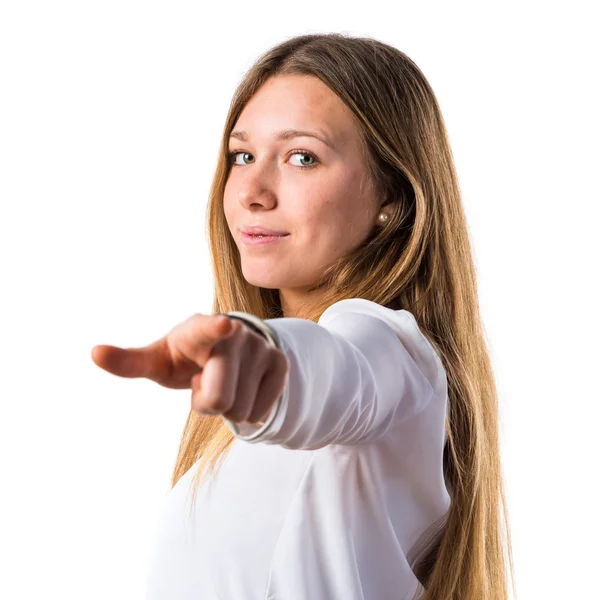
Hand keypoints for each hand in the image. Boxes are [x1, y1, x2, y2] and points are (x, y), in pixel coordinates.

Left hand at [91, 314, 289, 423]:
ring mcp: (261, 348)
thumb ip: (129, 360)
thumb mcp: (158, 359)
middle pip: (218, 398)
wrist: (229, 348)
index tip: (223, 326)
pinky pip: (260, 411)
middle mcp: (235, 334)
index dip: (214, 329)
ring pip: (241, 410)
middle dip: (206, 402)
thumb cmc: (185, 356)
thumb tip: (93, 352)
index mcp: (200, 329)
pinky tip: (243, 389)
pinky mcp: (280, 364)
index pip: (207, 329)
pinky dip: (247, 410)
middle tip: (203, 384)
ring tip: (224, 383)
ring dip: (228, 407)